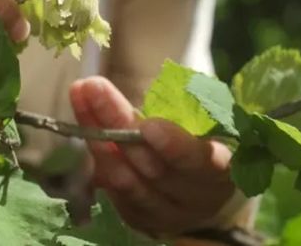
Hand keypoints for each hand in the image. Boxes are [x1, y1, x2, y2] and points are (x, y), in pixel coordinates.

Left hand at [69, 76, 233, 238]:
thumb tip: (165, 82)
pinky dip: (96, 152)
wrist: (204, 191)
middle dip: (117, 123)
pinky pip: (111, 186)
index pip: (201, 162)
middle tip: (93, 86)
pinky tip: (83, 121)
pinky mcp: (137, 217)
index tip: (149, 125)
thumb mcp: (210, 123)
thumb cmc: (207, 142)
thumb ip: (190, 109)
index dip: (175, 147)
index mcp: (221, 171)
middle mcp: (194, 199)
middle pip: (151, 166)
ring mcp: (164, 213)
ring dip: (96, 134)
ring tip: (80, 94)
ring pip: (124, 179)